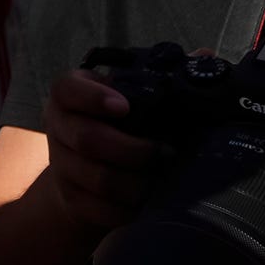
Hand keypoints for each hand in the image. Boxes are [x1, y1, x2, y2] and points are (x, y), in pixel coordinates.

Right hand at [38, 71, 171, 242]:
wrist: (82, 172)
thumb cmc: (116, 125)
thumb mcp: (130, 98)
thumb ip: (162, 77)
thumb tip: (204, 55)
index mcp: (70, 97)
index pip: (67, 89)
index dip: (93, 97)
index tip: (124, 106)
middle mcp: (60, 128)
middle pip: (88, 139)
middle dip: (133, 149)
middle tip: (167, 152)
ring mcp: (62, 166)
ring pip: (99, 178)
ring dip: (137, 183)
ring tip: (165, 181)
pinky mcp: (71, 199)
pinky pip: (100, 209)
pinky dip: (129, 209)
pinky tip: (151, 204)